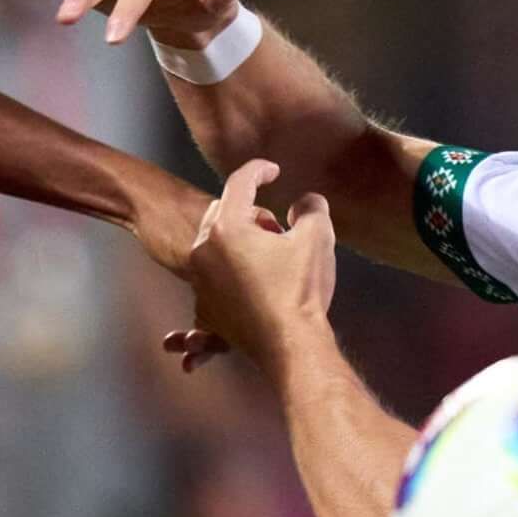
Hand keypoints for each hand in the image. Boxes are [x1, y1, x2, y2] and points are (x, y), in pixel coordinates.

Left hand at [172, 160, 334, 375]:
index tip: (273, 171)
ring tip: (268, 257)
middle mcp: (203, 251)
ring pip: (216, 245)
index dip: (259, 170)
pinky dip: (231, 274)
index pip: (240, 183)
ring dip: (239, 242)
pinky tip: (256, 284)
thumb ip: (311, 208)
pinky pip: (214, 278)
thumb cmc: (301, 290)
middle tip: (276, 227)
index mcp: (227, 228)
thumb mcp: (317, 238)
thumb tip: (306, 202)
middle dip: (248, 212)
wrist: (290, 346)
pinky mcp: (205, 308)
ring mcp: (200, 282)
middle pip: (223, 212)